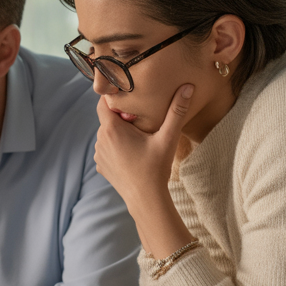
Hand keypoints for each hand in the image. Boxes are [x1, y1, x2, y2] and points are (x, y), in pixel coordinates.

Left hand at [93, 84, 192, 213]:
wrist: (145, 199)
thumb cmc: (156, 168)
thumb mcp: (168, 138)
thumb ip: (176, 111)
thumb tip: (187, 86)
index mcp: (111, 129)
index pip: (102, 102)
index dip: (114, 98)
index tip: (129, 99)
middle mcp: (100, 140)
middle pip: (106, 119)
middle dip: (121, 117)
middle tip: (140, 121)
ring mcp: (98, 154)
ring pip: (106, 134)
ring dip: (118, 133)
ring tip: (137, 138)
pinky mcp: (100, 166)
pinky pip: (106, 149)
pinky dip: (116, 147)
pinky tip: (131, 153)